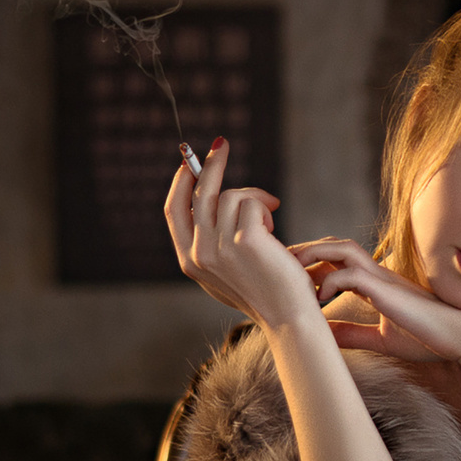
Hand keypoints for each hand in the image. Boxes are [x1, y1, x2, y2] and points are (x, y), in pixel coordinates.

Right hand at [163, 139, 318, 325]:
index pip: (173, 210)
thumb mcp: (223, 269)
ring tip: (269, 223)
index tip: (189, 162)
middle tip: (221, 144)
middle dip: (211, 163)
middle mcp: (198, 253)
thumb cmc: (262, 290)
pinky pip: (253, 203)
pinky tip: (275, 233)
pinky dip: (266, 209)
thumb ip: (208, 240)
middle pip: (199, 192)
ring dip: (254, 200)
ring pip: (231, 196)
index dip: (180, 182)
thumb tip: (205, 195)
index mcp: (188, 260)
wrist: (287, 316)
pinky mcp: (246, 239)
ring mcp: (220, 246)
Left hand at [292, 239, 460, 363]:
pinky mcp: (386, 289)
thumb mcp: (380, 338)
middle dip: (304, 252)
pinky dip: (329, 284)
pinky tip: (319, 301)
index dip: (311, 264)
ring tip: (292, 273)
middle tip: (279, 267)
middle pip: (334, 246)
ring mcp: (382, 278)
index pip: (336, 261)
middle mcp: (377, 274)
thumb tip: (323, 336)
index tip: (289, 279)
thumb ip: (352, 334)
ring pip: (340, 249)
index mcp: (375, 283)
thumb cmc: (428, 338)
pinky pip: (350, 275)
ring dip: (312, 256)